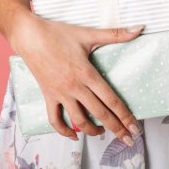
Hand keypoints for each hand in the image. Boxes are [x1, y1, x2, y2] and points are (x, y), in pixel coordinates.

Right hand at [9, 12, 143, 143]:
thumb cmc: (58, 33)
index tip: (134, 128)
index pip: (110, 100)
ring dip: (92, 130)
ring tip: (103, 132)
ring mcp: (60, 94)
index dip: (124, 116)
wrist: (29, 36)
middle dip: (116, 128)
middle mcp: (74, 88)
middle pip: (99, 113)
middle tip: (127, 140)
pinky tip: (74, 135)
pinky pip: (55, 119)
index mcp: (87, 74)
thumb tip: (139, 28)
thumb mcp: (88, 34)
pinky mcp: (48, 96)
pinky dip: (64, 131)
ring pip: (78, 120)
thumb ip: (116, 34)